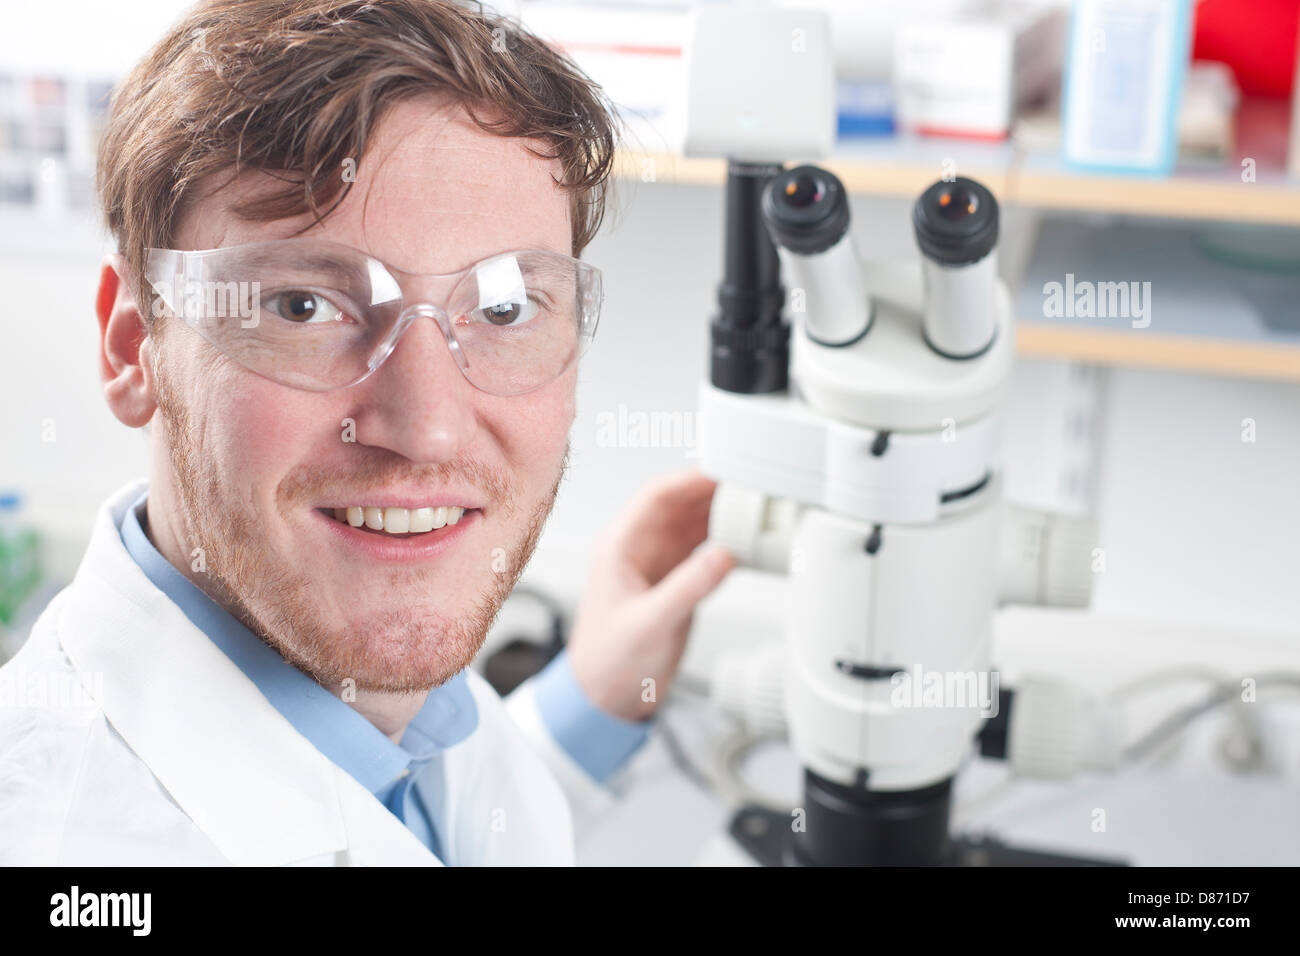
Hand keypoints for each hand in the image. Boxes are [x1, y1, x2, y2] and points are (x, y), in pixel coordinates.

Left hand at [566, 469, 736, 721]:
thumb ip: (686, 588)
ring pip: (695, 523)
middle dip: (716, 491)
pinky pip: (704, 548)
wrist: (606, 699)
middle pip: (681, 504)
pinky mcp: (676, 582)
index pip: (657, 496)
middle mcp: (639, 549)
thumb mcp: (649, 625)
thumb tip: (723, 554)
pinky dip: (727, 540)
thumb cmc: (608, 663)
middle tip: (754, 485)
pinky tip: (749, 540)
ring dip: (724, 514)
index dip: (692, 479)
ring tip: (758, 507)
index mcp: (619, 547)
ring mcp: (659, 564)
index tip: (726, 470)